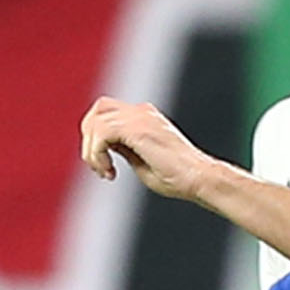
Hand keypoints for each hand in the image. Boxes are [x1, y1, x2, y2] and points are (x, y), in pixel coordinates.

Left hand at [81, 95, 218, 199]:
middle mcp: (142, 112)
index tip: (104, 167)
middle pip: (99, 109)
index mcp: (145, 117)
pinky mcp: (139, 129)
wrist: (199, 180)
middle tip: (98, 167)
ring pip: (96, 121)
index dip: (96, 137)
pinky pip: (101, 133)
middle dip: (89, 139)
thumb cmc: (177, 178)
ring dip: (92, 151)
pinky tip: (110, 172)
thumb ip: (123, 147)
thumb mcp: (140, 160)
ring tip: (104, 172)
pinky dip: (97, 154)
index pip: (107, 112)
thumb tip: (103, 145)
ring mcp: (141, 118)